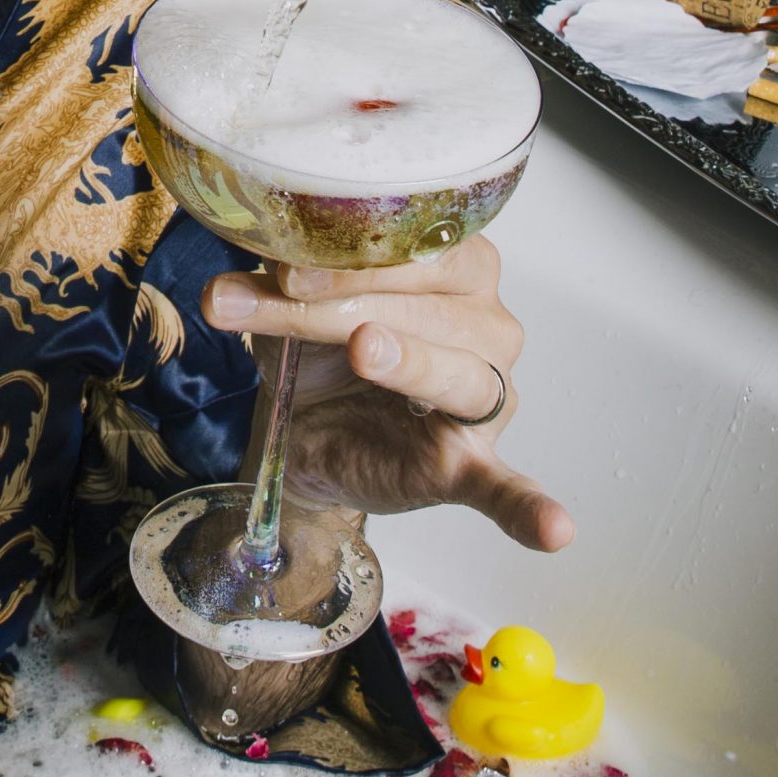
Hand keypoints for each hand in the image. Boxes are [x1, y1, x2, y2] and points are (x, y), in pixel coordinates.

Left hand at [203, 232, 570, 555]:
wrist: (307, 427)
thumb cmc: (320, 352)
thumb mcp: (289, 307)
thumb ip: (269, 289)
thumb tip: (224, 289)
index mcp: (458, 268)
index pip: (423, 247)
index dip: (358, 254)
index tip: (290, 267)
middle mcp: (487, 327)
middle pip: (434, 307)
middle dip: (353, 301)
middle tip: (290, 297)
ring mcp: (486, 399)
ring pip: (461, 375)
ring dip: (410, 362)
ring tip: (366, 350)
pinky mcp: (469, 465)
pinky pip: (507, 489)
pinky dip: (528, 508)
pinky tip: (553, 529)